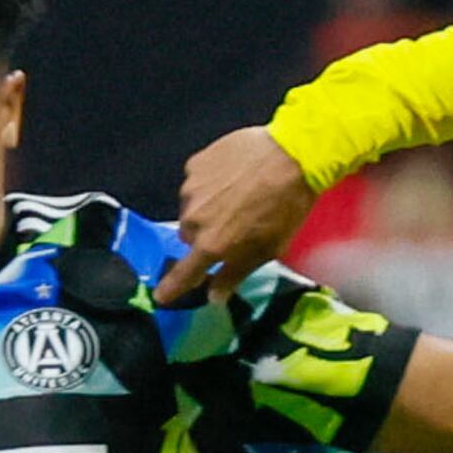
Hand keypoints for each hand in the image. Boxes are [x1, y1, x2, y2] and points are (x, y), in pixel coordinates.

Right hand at [159, 125, 319, 307]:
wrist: (292, 156)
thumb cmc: (286, 209)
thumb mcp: (267, 249)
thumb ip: (235, 274)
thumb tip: (214, 297)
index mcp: (212, 245)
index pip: (183, 273)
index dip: (171, 288)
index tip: (160, 296)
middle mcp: (194, 219)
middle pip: (189, 236)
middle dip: (203, 236)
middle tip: (229, 225)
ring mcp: (192, 188)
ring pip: (190, 208)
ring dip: (205, 208)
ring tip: (234, 196)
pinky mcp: (195, 164)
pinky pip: (196, 181)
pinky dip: (209, 183)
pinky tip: (231, 175)